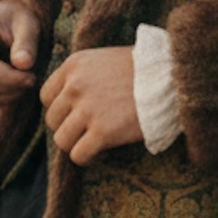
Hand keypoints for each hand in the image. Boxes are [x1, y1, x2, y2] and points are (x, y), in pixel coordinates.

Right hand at [0, 0, 40, 117]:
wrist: (5, 21)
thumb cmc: (18, 21)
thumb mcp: (28, 25)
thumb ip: (27, 43)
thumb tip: (23, 64)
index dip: (11, 78)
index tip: (32, 76)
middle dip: (13, 89)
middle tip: (31, 78)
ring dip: (8, 97)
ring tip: (22, 81)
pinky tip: (10, 88)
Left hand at [40, 48, 140, 165]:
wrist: (171, 78)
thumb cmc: (144, 69)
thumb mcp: (105, 59)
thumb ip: (83, 76)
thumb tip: (68, 101)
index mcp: (74, 65)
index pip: (46, 96)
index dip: (60, 109)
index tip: (76, 114)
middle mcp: (75, 86)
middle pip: (52, 120)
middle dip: (68, 127)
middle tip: (88, 129)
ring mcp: (87, 110)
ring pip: (62, 140)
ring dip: (76, 144)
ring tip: (93, 142)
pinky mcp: (102, 132)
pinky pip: (78, 155)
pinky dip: (87, 158)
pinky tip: (99, 153)